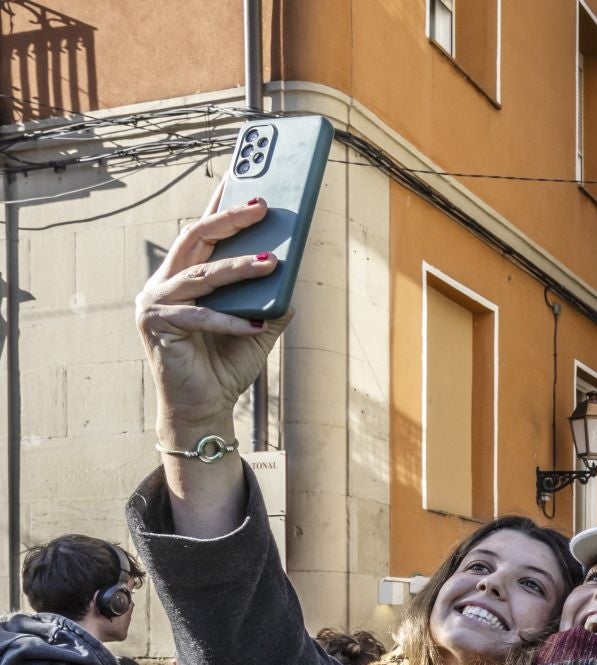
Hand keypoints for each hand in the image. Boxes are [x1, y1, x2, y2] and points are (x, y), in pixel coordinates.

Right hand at [136, 184, 288, 439]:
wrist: (204, 407)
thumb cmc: (226, 366)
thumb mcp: (258, 328)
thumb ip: (270, 301)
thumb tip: (293, 274)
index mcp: (183, 276)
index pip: (201, 232)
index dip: (218, 203)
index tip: (240, 176)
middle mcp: (164, 282)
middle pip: (195, 237)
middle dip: (229, 217)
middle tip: (263, 205)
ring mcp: (155, 302)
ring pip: (200, 274)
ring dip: (238, 267)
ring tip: (272, 261)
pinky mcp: (155, 325)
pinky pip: (199, 316)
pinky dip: (229, 320)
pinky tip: (255, 324)